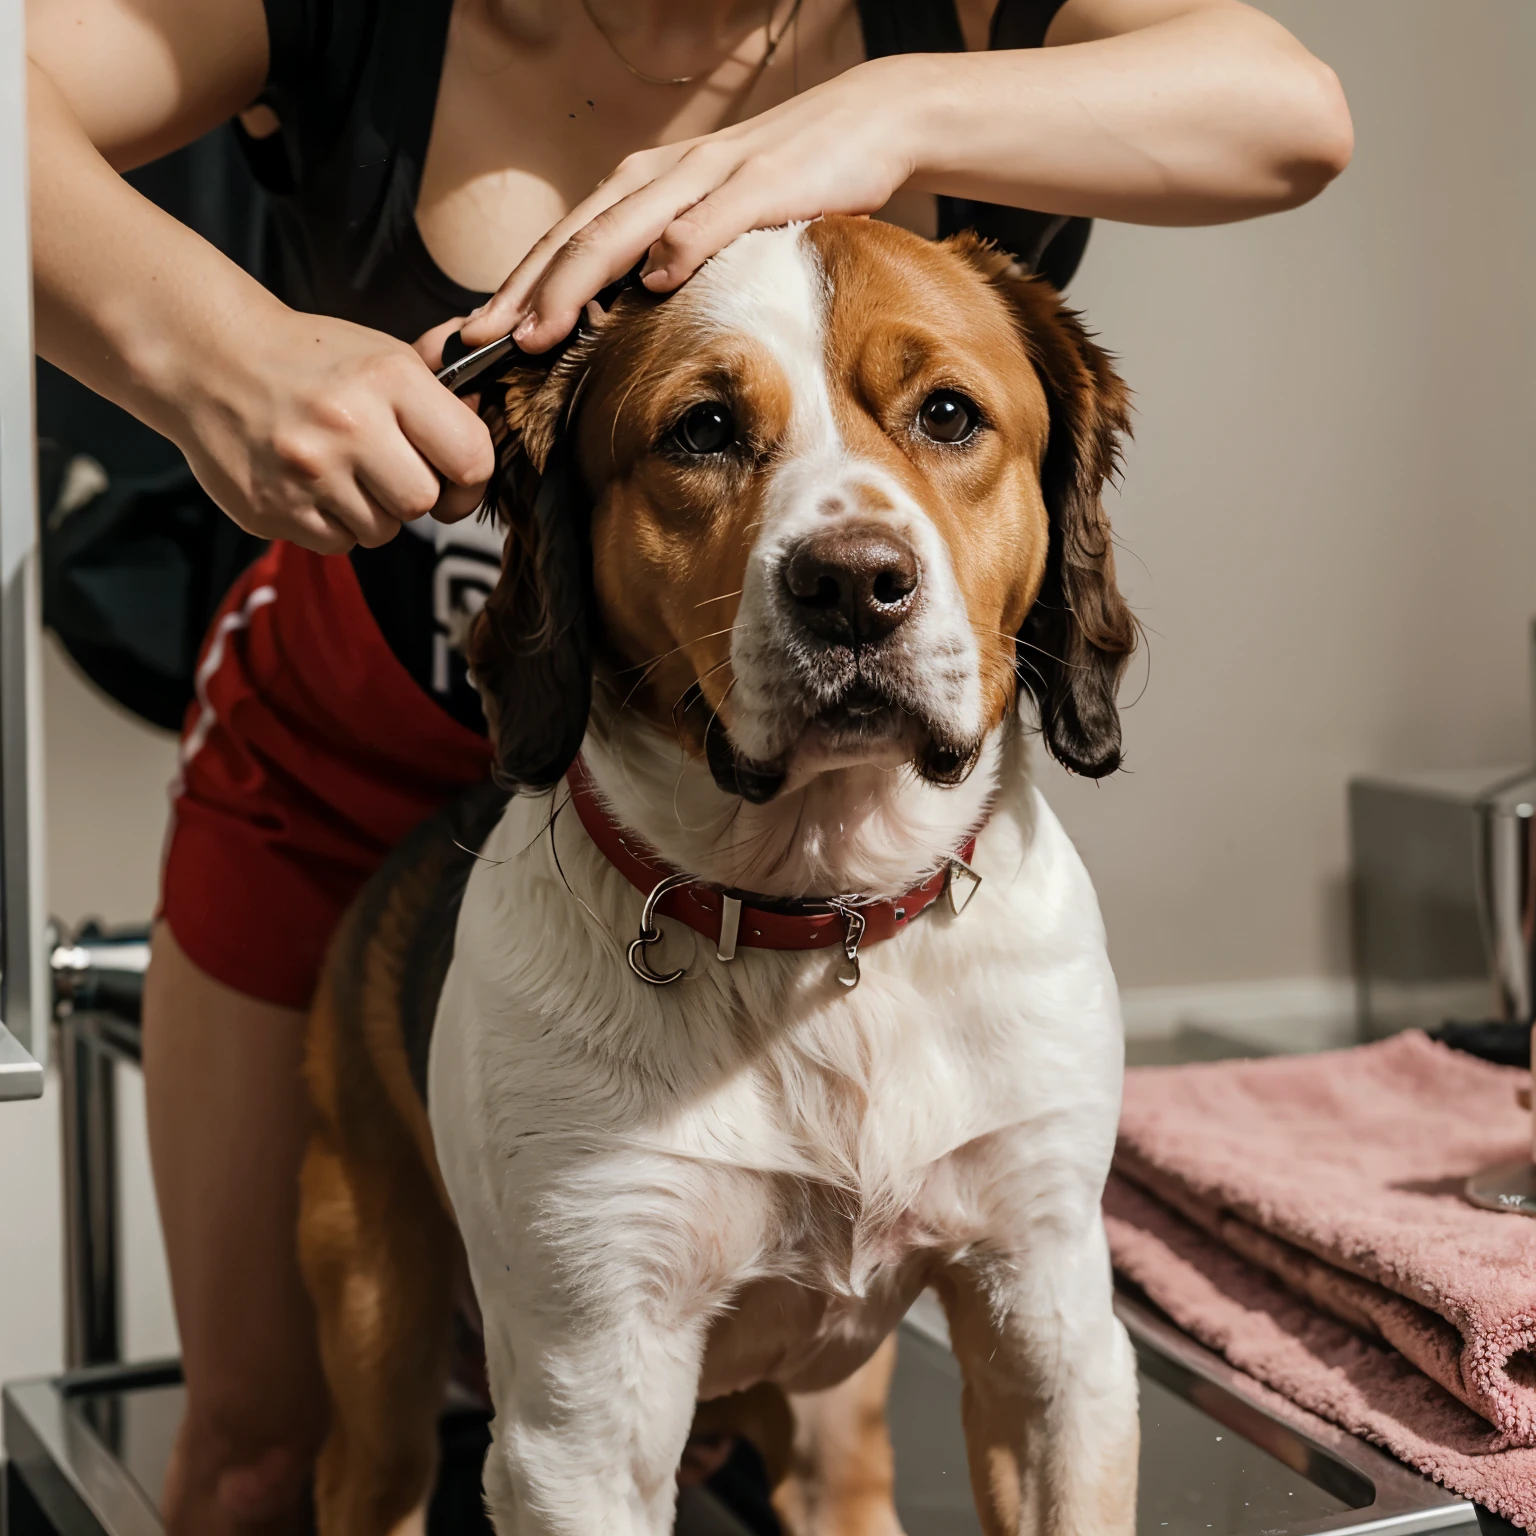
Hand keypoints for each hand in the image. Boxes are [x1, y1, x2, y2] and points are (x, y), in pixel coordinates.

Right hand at [173, 306, 494, 554]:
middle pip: (424, 503)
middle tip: (389, 471)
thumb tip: (488, 412)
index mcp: (389, 380)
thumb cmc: (310, 361)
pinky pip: (337, 544)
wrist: (208, 360)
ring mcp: (308, 470)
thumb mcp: (381, 355)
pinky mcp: (274, 508)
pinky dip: (333, 523)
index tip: (458, 480)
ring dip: (372, 511)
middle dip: (415, 495)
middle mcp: (350, 425)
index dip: (472, 480)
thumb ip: (439, 393)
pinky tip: (311, 485)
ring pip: (382, 531)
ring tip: (342, 471)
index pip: (471, 458)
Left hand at [458, 57, 917, 353]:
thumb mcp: (710, 218)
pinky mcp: (763, 185)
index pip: (565, 241)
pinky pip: (712, 219)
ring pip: (624, 229)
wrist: (866, 122)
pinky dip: (679, 248)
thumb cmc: (784, 181)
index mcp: (644, 188)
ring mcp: (710, 178)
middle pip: (578, 237)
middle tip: (482, 342)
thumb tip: (623, 309)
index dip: (516, 288)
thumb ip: (666, 254)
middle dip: (524, 293)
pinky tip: (653, 282)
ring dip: (576, 281)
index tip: (477, 338)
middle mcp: (664, 177)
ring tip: (540, 328)